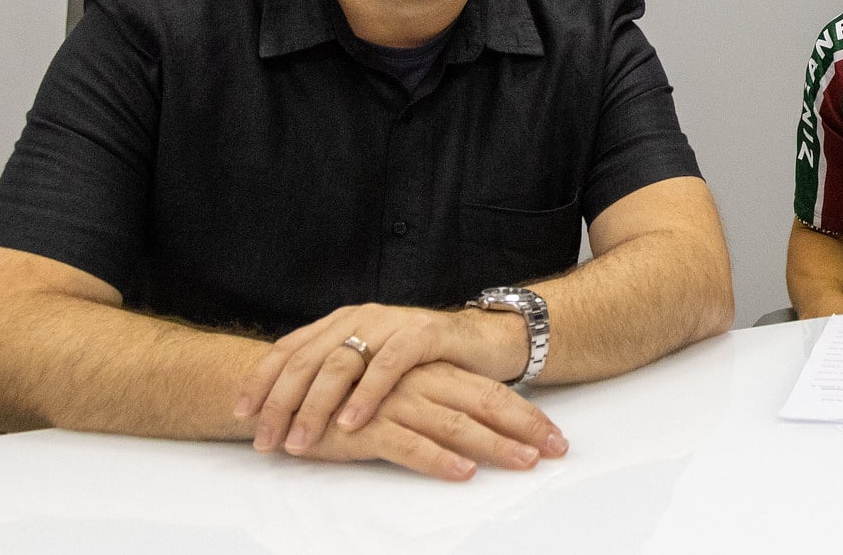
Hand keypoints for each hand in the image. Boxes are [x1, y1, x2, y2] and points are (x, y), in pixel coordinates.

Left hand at [236, 302, 517, 454]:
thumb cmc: (421, 361)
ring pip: (341, 363)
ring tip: (301, 441)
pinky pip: (389, 364)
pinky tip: (351, 421)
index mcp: (341, 321)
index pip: (289, 348)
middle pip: (307, 359)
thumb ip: (333, 375)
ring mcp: (392, 322)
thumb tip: (285, 410)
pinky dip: (366, 394)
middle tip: (267, 441)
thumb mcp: (369, 364)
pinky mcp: (424, 333)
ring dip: (316, 406)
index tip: (241, 414)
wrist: (481, 339)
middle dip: (281, 403)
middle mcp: (360, 317)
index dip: (262, 380)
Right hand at [297, 361, 567, 480]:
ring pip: (454, 423)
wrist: (283, 390)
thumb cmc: (346, 396)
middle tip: (559, 449)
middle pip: (483, 402)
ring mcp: (394, 402)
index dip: (525, 413)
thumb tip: (475, 426)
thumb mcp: (397, 391)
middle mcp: (418, 381)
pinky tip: (463, 472)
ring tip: (524, 463)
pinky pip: (409, 444)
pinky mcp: (366, 428)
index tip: (557, 438)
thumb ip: (433, 399)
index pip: (488, 390)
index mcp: (428, 371)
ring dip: (494, 445)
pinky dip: (438, 459)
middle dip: (525, 428)